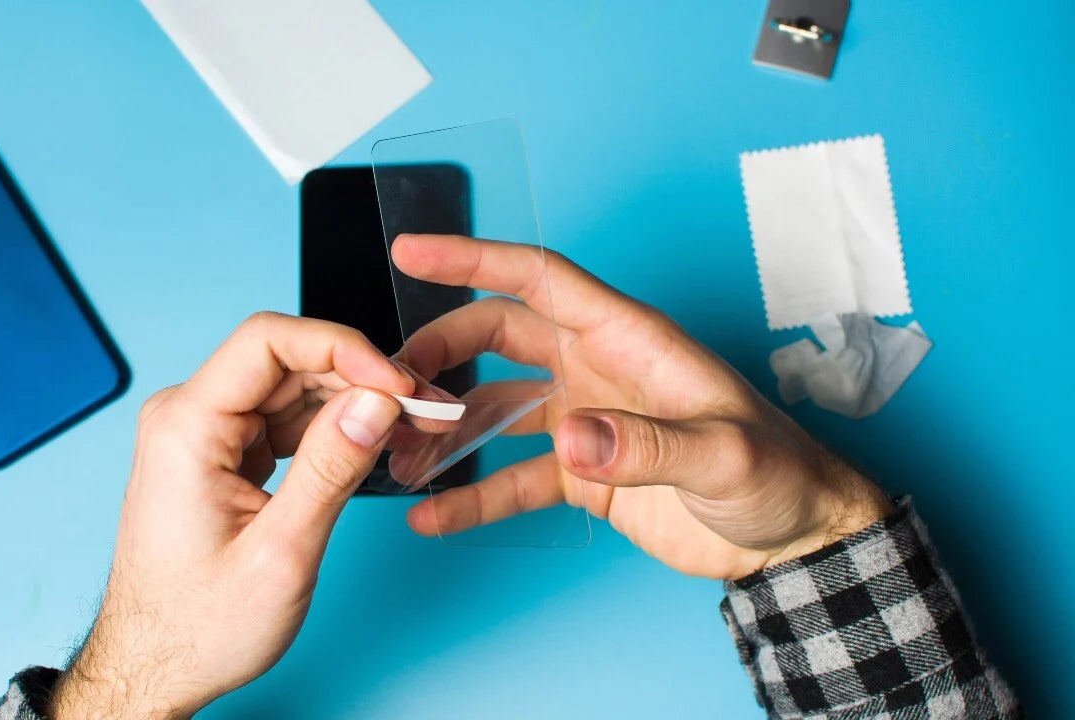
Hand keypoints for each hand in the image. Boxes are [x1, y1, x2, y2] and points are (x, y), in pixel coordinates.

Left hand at [50, 313, 411, 718]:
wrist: (154, 667)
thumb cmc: (198, 627)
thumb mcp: (280, 554)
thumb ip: (332, 470)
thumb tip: (377, 403)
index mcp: (185, 427)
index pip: (268, 341)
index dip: (342, 348)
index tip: (397, 382)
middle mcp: (187, 417)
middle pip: (287, 361)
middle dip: (361, 377)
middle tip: (425, 408)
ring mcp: (204, 433)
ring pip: (292, 388)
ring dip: (354, 402)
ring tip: (412, 426)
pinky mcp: (222, 452)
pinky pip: (284, 419)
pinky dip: (334, 427)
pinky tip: (374, 441)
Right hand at [393, 235, 891, 579]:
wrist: (795, 537)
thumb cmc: (778, 474)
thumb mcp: (723, 455)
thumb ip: (648, 444)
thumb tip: (571, 436)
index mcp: (629, 339)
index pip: (539, 279)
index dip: (473, 258)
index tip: (412, 250)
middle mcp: (598, 368)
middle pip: (499, 337)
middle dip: (441, 351)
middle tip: (392, 383)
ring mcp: (587, 420)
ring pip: (496, 406)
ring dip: (449, 426)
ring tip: (401, 456)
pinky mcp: (585, 473)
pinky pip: (515, 476)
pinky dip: (475, 494)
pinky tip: (437, 514)